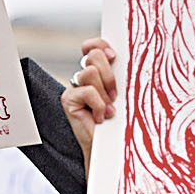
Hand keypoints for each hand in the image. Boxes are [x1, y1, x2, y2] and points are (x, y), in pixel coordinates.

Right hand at [63, 41, 119, 164]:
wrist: (107, 147)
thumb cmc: (117, 122)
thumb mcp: (122, 95)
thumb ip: (120, 77)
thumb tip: (126, 61)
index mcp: (96, 72)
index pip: (93, 47)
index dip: (101, 46)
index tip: (114, 56)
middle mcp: (82, 77)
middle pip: (94, 56)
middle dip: (109, 75)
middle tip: (115, 95)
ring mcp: (73, 88)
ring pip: (90, 72)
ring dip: (104, 93)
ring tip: (108, 109)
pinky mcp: (68, 100)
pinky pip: (87, 91)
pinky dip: (98, 105)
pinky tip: (100, 117)